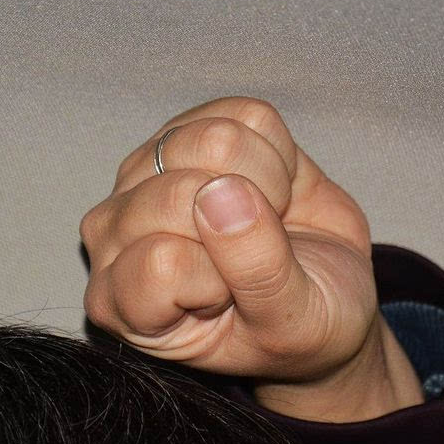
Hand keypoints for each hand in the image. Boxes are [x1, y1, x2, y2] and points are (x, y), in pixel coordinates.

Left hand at [80, 97, 423, 420]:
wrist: (329, 295)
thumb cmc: (299, 329)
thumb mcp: (290, 324)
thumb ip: (257, 271)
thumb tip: (222, 192)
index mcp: (120, 301)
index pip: (161, 263)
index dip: (221, 278)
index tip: (238, 300)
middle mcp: (115, 233)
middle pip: (178, 193)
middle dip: (248, 222)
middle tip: (261, 256)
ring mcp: (144, 173)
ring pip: (210, 141)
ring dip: (265, 182)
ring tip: (268, 222)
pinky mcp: (189, 129)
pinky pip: (244, 114)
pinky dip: (279, 153)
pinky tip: (272, 191)